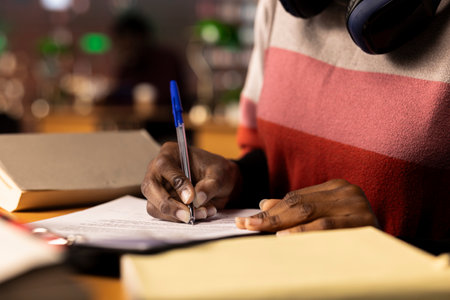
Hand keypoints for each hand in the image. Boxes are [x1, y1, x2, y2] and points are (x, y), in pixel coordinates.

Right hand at [141, 142, 240, 222]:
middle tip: (188, 215)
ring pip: (154, 206)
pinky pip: (164, 215)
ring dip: (176, 215)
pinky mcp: (162, 203)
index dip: (176, 183)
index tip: (191, 198)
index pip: (164, 166)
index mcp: (170, 153)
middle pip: (150, 188)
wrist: (221, 182)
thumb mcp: (220, 174)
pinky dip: (181, 219)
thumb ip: (209, 185)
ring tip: (202, 213)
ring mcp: (157, 188)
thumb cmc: (218, 171)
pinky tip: (201, 214)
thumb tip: (197, 199)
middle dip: (168, 205)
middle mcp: (158, 170)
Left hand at [235, 179, 377, 234]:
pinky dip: (304, 232)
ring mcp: (356, 203)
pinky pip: (327, 225)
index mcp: (335, 187)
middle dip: (269, 216)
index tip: (246, 220)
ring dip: (282, 223)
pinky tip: (285, 236)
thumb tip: (263, 204)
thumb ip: (295, 210)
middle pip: (299, 204)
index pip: (295, 198)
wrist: (388, 248)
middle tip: (246, 224)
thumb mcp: (322, 215)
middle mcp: (346, 190)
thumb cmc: (351, 229)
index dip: (270, 210)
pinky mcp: (363, 220)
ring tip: (260, 229)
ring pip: (310, 213)